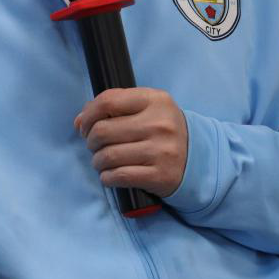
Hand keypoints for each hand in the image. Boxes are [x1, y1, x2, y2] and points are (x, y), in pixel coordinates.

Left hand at [74, 87, 188, 197]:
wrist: (199, 158)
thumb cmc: (163, 130)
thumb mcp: (147, 108)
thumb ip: (115, 106)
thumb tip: (80, 121)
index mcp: (155, 100)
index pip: (108, 101)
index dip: (89, 114)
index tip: (84, 125)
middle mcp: (159, 124)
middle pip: (103, 131)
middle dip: (91, 140)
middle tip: (94, 145)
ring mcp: (161, 151)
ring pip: (108, 156)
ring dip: (97, 161)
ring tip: (102, 161)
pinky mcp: (159, 176)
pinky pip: (119, 176)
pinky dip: (107, 177)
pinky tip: (109, 175)